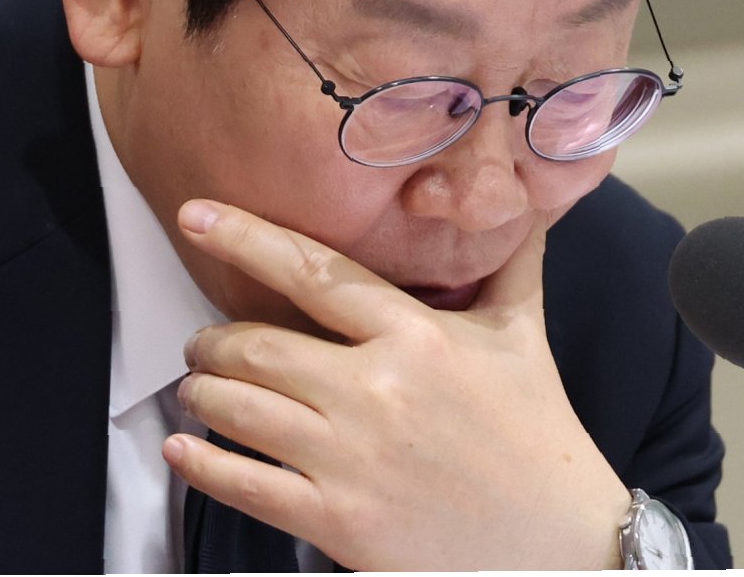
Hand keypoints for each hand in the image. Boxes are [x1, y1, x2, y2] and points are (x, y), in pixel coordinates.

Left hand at [163, 199, 630, 570]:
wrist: (561, 544)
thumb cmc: (539, 434)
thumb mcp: (523, 336)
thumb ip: (512, 261)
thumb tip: (523, 200)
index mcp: (417, 336)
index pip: (315, 272)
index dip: (248, 239)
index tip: (200, 216)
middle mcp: (376, 390)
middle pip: (259, 346)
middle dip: (212, 340)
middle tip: (202, 341)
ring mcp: (352, 458)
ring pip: (241, 409)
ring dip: (203, 391)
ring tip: (198, 385)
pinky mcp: (339, 520)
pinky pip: (246, 486)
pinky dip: (202, 464)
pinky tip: (182, 449)